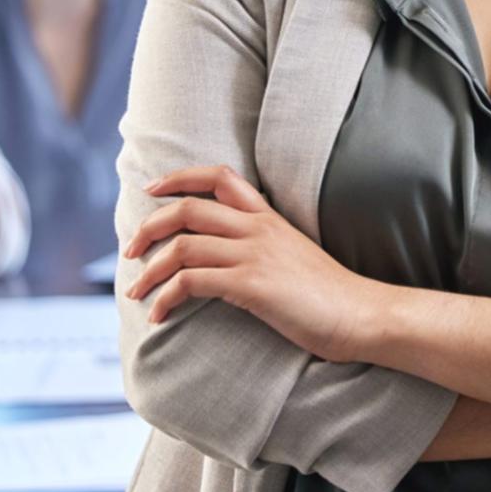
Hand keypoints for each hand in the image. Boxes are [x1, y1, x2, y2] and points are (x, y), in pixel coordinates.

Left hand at [122, 164, 372, 361]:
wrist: (362, 314)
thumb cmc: (329, 295)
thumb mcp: (293, 255)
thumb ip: (261, 246)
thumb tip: (226, 259)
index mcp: (267, 216)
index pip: (218, 176)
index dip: (178, 177)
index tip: (152, 190)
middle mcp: (257, 227)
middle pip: (187, 209)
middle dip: (148, 227)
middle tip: (129, 251)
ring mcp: (253, 253)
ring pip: (182, 246)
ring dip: (149, 270)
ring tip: (136, 292)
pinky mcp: (250, 284)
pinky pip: (191, 281)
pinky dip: (166, 296)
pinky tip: (159, 315)